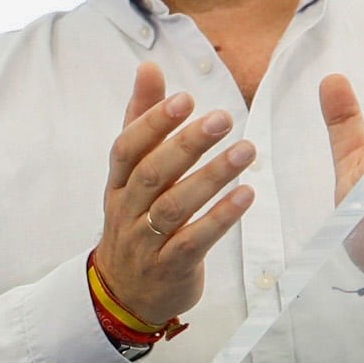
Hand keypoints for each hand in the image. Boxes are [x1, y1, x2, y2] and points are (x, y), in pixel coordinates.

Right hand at [96, 62, 255, 329]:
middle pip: (152, 175)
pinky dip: (221, 217)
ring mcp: (146, 242)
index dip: (153, 124)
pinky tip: (246, 196)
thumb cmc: (136, 222)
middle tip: (224, 117)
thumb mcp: (130, 175)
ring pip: (175, 206)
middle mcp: (126, 212)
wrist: (124, 294)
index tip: (185, 99)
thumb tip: (148, 68)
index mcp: (117, 185)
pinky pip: (195, 241)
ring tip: (246, 150)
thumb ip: (142, 121)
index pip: (127, 149)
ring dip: (212, 177)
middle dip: (187, 145)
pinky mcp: (171, 268)